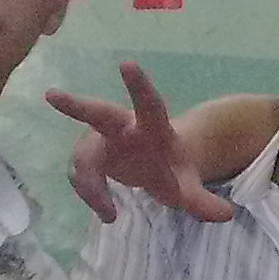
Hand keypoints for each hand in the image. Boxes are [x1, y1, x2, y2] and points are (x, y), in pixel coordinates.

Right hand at [47, 61, 237, 224]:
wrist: (158, 168)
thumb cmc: (173, 170)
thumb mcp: (190, 187)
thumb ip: (204, 200)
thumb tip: (226, 215)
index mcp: (153, 126)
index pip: (148, 103)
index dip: (138, 85)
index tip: (127, 64)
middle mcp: (123, 126)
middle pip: (98, 114)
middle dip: (76, 106)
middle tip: (52, 96)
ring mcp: (103, 140)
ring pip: (84, 156)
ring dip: (91, 185)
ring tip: (110, 213)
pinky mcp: (90, 156)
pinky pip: (81, 174)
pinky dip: (90, 194)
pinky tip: (108, 212)